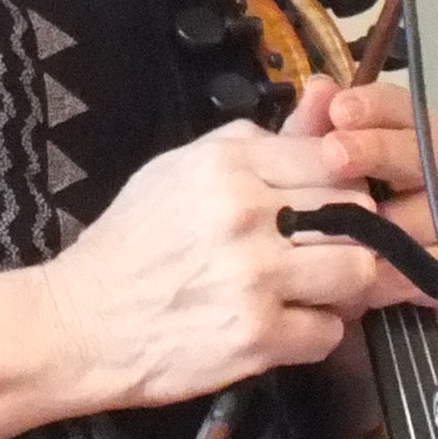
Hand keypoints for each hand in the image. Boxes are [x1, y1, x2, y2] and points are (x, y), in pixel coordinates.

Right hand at [40, 116, 406, 410]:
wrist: (81, 322)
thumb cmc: (131, 245)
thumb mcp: (179, 169)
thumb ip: (253, 141)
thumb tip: (321, 101)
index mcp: (227, 164)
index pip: (333, 157)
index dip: (341, 182)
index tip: (332, 202)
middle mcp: (245, 214)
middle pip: (356, 212)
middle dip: (351, 234)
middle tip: (327, 249)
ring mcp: (254, 277)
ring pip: (356, 272)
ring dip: (342, 287)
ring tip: (313, 290)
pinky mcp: (256, 337)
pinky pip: (329, 333)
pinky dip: (314, 333)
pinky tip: (286, 326)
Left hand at [281, 74, 437, 301]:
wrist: (352, 284)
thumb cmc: (337, 215)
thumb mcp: (310, 171)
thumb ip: (311, 131)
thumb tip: (320, 88)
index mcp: (411, 137)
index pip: (402, 109)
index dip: (373, 106)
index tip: (339, 109)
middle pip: (419, 152)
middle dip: (375, 150)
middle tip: (334, 153)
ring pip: (427, 214)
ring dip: (381, 224)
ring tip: (337, 230)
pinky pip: (436, 267)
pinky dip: (399, 274)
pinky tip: (367, 277)